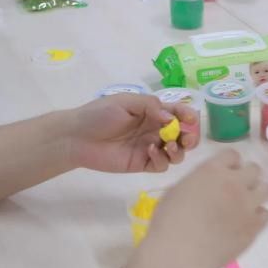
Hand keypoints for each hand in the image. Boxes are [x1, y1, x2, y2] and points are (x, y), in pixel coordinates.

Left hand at [66, 94, 199, 172]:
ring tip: (168, 145)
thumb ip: (151, 106)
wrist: (77, 137)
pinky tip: (149, 151)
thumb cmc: (100, 114)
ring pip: (177, 153)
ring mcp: (152, 148)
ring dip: (179, 149)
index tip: (190, 119)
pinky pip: (162, 165)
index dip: (189, 116)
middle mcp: (157, 130)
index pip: (180, 113)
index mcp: (154, 112)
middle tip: (187, 138)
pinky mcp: (144, 164)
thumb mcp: (126, 102)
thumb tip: (172, 119)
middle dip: (191, 137)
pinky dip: (162, 159)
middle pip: (184, 135)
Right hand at [143, 149, 267, 267]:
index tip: (225, 173)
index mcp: (213, 171)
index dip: (230, 164)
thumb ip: (198, 181)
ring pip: (266, 189)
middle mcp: (235, 183)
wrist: (179, 254)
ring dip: (257, 193)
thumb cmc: (168, 223)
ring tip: (246, 204)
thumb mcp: (177, 191)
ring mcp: (248, 204)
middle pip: (254, 169)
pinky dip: (258, 216)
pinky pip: (266, 214)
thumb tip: (207, 185)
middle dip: (247, 176)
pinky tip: (246, 223)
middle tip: (237, 188)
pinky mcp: (254, 226)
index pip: (232, 155)